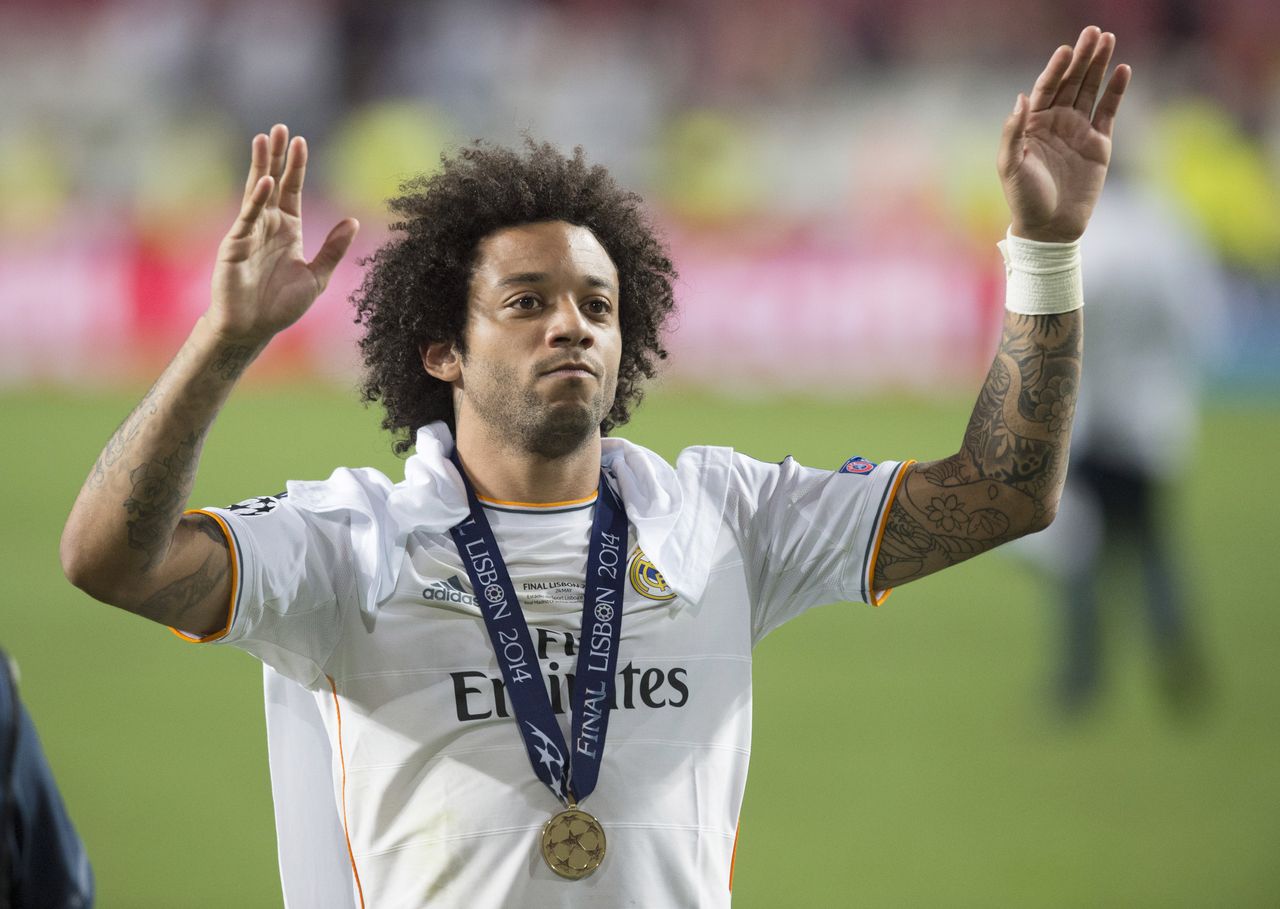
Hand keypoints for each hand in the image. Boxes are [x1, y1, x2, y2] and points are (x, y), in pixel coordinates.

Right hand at [208, 124, 358, 342]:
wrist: (253, 329)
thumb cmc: (280, 305)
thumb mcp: (317, 276)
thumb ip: (333, 249)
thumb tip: (353, 222)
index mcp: (288, 229)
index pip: (292, 190)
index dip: (296, 166)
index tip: (299, 140)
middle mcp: (268, 225)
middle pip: (273, 182)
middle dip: (277, 156)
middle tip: (280, 127)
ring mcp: (250, 232)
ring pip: (256, 191)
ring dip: (261, 166)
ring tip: (264, 139)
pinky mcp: (236, 244)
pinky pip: (248, 217)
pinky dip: (256, 199)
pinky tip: (264, 180)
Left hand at [998, 26, 1130, 242]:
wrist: (1050, 227)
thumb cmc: (1024, 199)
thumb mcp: (1011, 166)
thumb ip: (1013, 132)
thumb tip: (1022, 98)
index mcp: (1032, 125)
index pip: (1045, 88)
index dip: (1055, 69)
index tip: (1065, 50)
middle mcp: (1056, 122)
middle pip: (1071, 82)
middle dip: (1082, 58)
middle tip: (1093, 32)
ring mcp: (1078, 131)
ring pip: (1091, 90)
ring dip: (1099, 66)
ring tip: (1108, 40)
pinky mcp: (1099, 143)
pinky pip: (1108, 111)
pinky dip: (1115, 91)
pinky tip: (1122, 70)